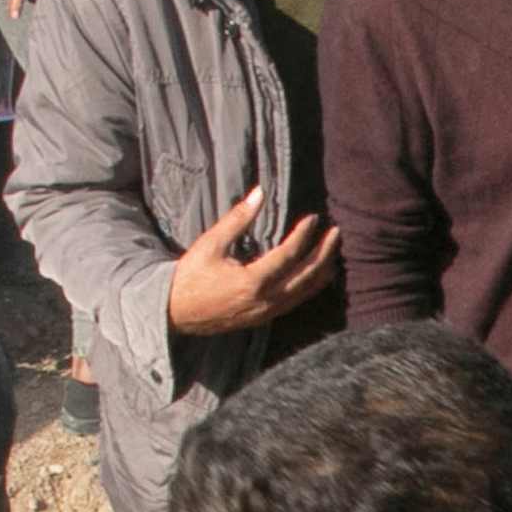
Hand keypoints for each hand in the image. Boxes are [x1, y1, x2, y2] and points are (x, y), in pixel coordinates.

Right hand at [162, 191, 338, 334]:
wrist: (174, 312)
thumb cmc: (190, 275)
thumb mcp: (211, 244)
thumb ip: (237, 219)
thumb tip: (259, 193)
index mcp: (252, 281)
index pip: (289, 255)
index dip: (304, 234)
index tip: (314, 218)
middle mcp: (265, 300)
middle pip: (306, 276)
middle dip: (324, 253)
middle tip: (336, 233)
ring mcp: (267, 313)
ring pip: (305, 293)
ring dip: (322, 271)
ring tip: (333, 252)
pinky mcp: (264, 318)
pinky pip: (295, 303)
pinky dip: (310, 288)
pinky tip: (317, 276)